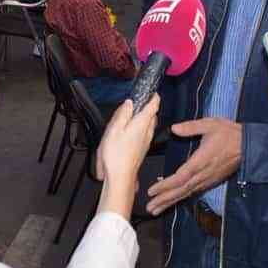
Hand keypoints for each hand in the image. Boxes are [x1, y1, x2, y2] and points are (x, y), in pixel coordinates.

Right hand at [96, 96, 160, 216]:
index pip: (153, 105)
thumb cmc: (116, 155)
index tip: (152, 91)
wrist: (120, 177)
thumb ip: (123, 114)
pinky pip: (144, 134)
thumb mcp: (114, 129)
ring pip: (149, 125)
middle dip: (148, 107)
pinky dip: (140, 128)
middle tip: (139, 102)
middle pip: (152, 115)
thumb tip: (129, 103)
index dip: (154, 96)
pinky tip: (129, 131)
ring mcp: (146, 141)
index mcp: (142, 123)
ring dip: (144, 118)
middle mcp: (147, 132)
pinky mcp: (142, 149)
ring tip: (132, 115)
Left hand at [146, 117, 240, 215]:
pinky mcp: (211, 181)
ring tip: (156, 209)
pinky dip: (181, 197)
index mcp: (201, 161)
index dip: (166, 186)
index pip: (180, 177)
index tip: (152, 191)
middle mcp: (203, 174)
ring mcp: (208, 179)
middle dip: (164, 199)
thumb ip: (191, 127)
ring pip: (186, 193)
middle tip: (149, 208)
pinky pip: (194, 191)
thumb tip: (173, 129)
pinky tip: (172, 201)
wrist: (249, 146)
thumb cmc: (229, 133)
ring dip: (171, 202)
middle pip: (181, 190)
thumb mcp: (210, 124)